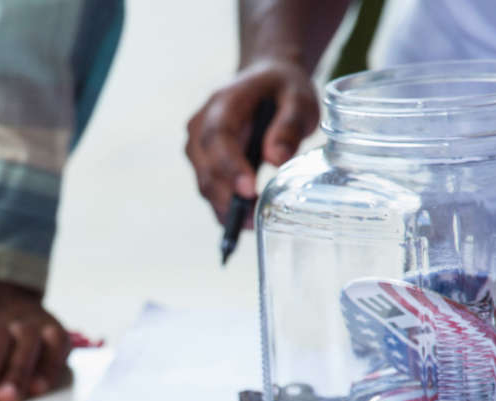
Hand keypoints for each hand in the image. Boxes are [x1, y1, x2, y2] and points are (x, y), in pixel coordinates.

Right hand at [186, 58, 319, 223]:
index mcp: (223, 102)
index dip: (229, 166)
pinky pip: (209, 189)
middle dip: (226, 197)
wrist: (264, 83)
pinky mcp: (202, 163)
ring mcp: (197, 145)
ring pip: (204, 183)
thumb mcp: (298, 98)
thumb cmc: (282, 90)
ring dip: (225, 207)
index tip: (248, 190)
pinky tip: (245, 220)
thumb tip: (276, 158)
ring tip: (253, 222)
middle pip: (206, 167)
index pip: (217, 137)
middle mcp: (201, 125)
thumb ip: (289, 124)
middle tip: (254, 219)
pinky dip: (224, 207)